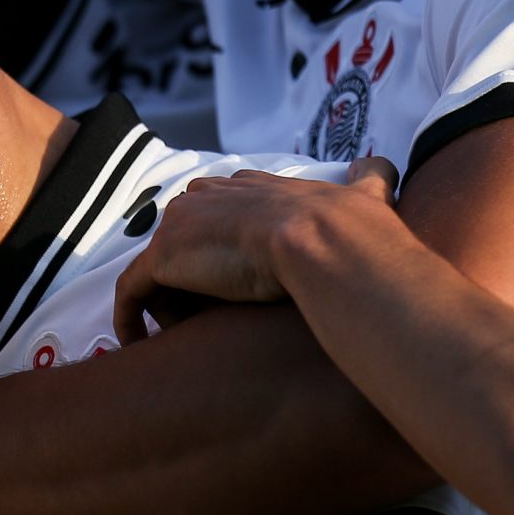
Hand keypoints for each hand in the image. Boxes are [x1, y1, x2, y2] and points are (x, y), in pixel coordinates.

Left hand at [114, 157, 399, 338]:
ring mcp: (181, 226)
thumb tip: (384, 169)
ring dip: (171, 301)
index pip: (222, 210)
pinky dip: (129, 317)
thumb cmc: (351, 231)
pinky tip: (137, 345)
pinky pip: (132, 292)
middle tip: (210, 314)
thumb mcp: (365, 195)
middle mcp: (209, 196)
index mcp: (250, 185)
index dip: (225, 245)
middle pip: (185, 238)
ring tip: (187, 337)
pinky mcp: (163, 260)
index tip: (234, 278)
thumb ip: (368, 181)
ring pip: (162, 268)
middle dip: (193, 273)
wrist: (326, 244)